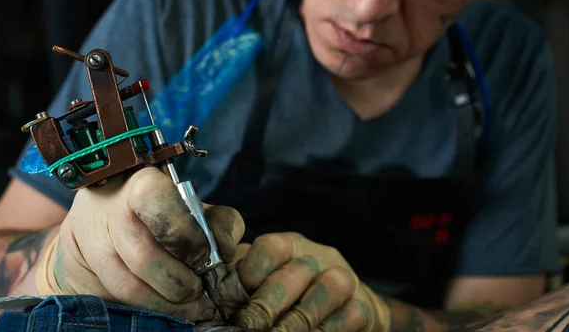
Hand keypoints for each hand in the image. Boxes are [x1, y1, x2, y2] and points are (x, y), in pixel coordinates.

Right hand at [36, 167, 244, 321]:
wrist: (103, 215)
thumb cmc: (161, 211)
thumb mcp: (196, 207)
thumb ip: (218, 222)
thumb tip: (225, 251)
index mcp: (142, 180)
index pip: (156, 200)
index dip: (185, 235)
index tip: (204, 256)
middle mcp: (109, 205)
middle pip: (143, 253)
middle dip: (179, 280)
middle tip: (199, 288)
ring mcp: (90, 236)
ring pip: (130, 284)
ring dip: (167, 301)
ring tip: (191, 304)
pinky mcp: (81, 264)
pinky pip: (118, 296)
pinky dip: (150, 308)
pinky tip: (170, 308)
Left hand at [232, 233, 389, 331]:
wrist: (343, 310)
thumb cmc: (289, 296)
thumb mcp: (262, 282)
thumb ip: (236, 286)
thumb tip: (204, 304)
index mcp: (289, 246)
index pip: (271, 246)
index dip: (252, 271)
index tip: (235, 296)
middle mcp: (318, 257)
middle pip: (296, 271)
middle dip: (268, 304)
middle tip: (247, 326)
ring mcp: (344, 279)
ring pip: (328, 288)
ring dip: (298, 319)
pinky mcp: (363, 306)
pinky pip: (348, 316)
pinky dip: (325, 331)